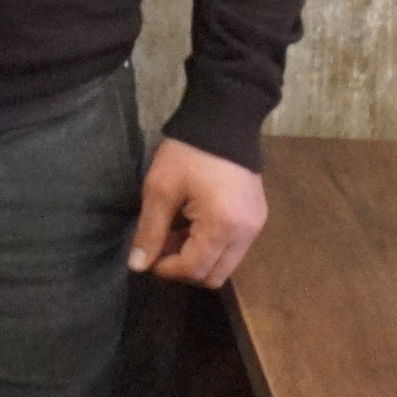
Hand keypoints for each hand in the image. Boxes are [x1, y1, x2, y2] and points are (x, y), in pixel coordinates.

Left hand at [127, 137, 266, 287]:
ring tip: (177, 232)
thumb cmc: (189, 153)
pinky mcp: (257, 217)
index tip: (148, 255)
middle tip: (162, 245)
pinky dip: (212, 246)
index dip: (167, 269)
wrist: (224, 119)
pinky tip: (193, 223)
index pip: (194, 269)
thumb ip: (149, 231)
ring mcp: (256, 226)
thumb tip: (138, 266)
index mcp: (223, 226)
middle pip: (213, 276)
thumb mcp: (160, 189)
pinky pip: (234, 248)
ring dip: (198, 258)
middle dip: (184, 269)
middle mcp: (246, 233)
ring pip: (225, 265)